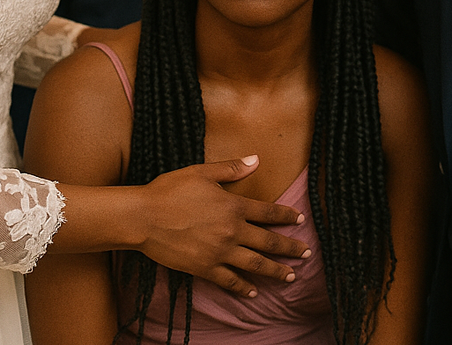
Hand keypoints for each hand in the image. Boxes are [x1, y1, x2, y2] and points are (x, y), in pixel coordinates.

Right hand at [137, 155, 309, 296]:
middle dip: (290, 248)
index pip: (268, 212)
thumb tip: (256, 159)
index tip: (300, 221)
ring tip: (290, 277)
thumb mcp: (202, 172)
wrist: (144, 217)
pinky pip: (230, 281)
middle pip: (269, 242)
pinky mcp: (205, 268)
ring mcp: (220, 252)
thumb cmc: (170, 190)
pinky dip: (244, 288)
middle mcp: (231, 231)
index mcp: (233, 205)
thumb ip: (231, 168)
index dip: (286, 216)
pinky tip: (253, 292)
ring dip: (276, 271)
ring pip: (256, 265)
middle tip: (306, 253)